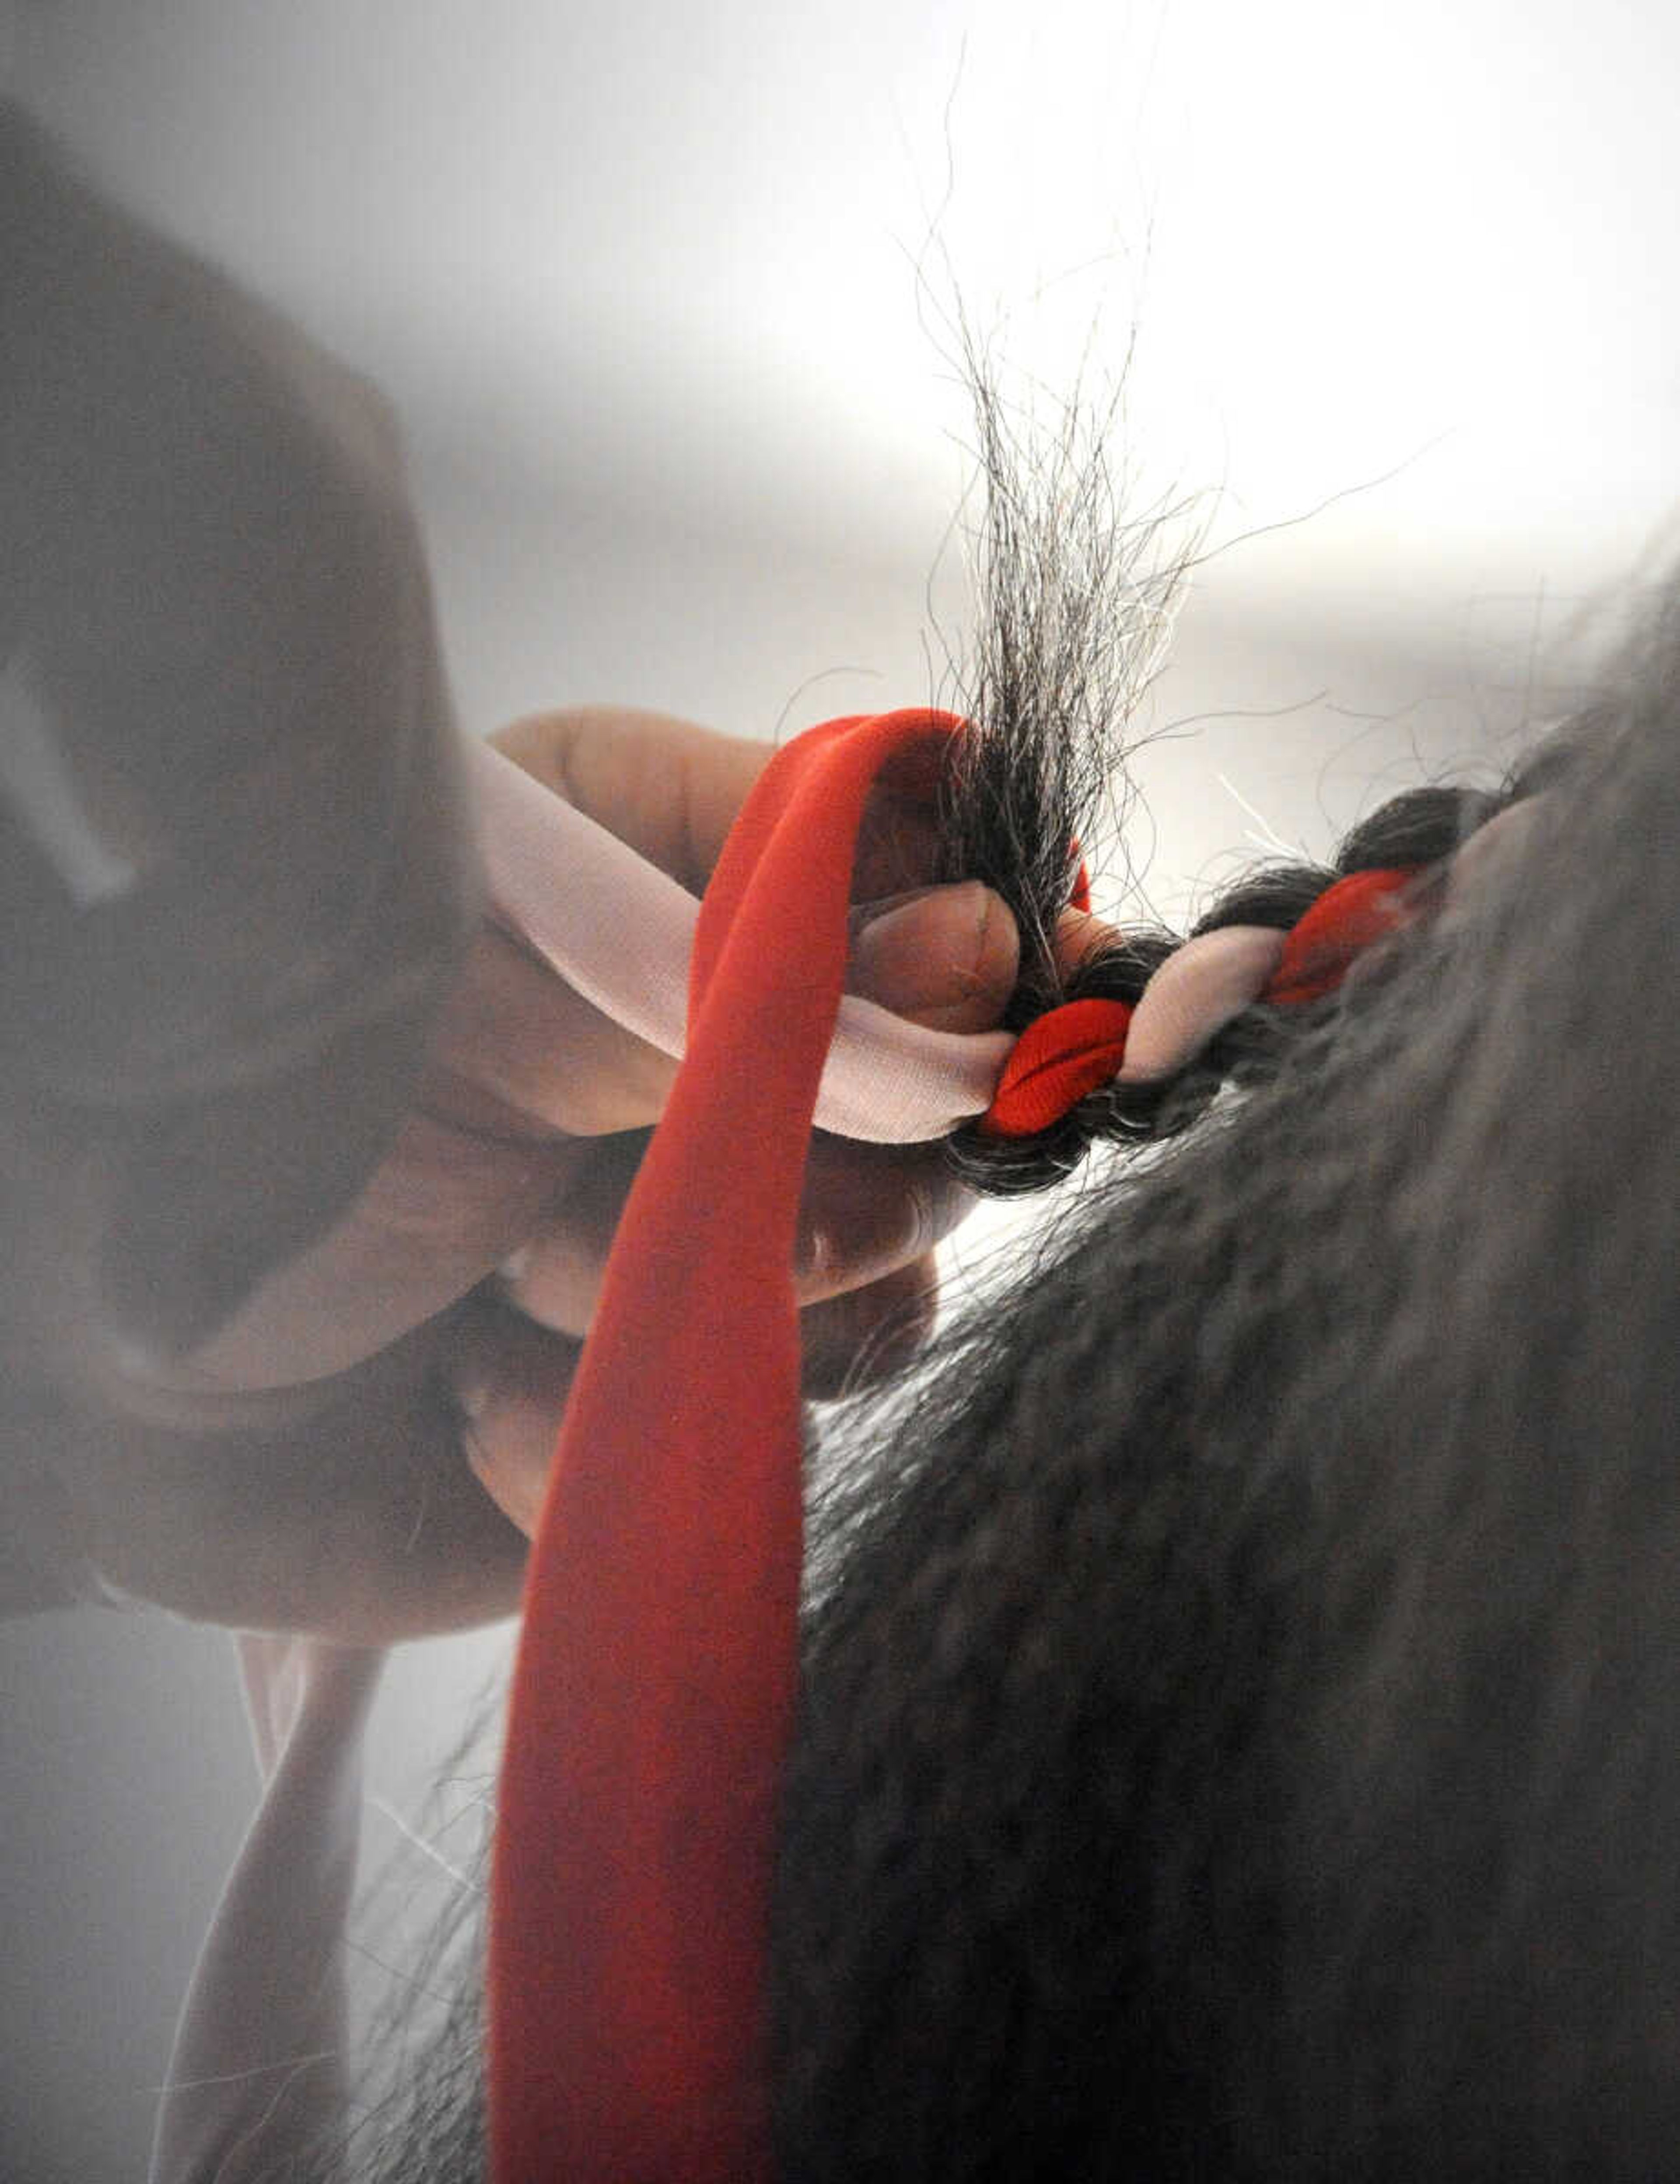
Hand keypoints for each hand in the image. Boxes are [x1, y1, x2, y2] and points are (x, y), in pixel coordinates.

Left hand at [32, 710, 1018, 1636]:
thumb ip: (760, 969)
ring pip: (879, 1303)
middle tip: (602, 1171)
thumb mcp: (508, 963)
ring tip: (490, 1289)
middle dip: (792, 1182)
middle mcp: (726, 1070)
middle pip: (939, 1130)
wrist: (85, 1338)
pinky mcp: (666, 1414)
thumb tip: (1002, 960)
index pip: (941, 895)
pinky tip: (462, 1395)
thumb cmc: (273, 1085)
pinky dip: (596, 1433)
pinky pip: (755, 1452)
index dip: (987, 958)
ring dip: (676, 1311)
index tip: (978, 993)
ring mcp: (711, 1250)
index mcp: (696, 893)